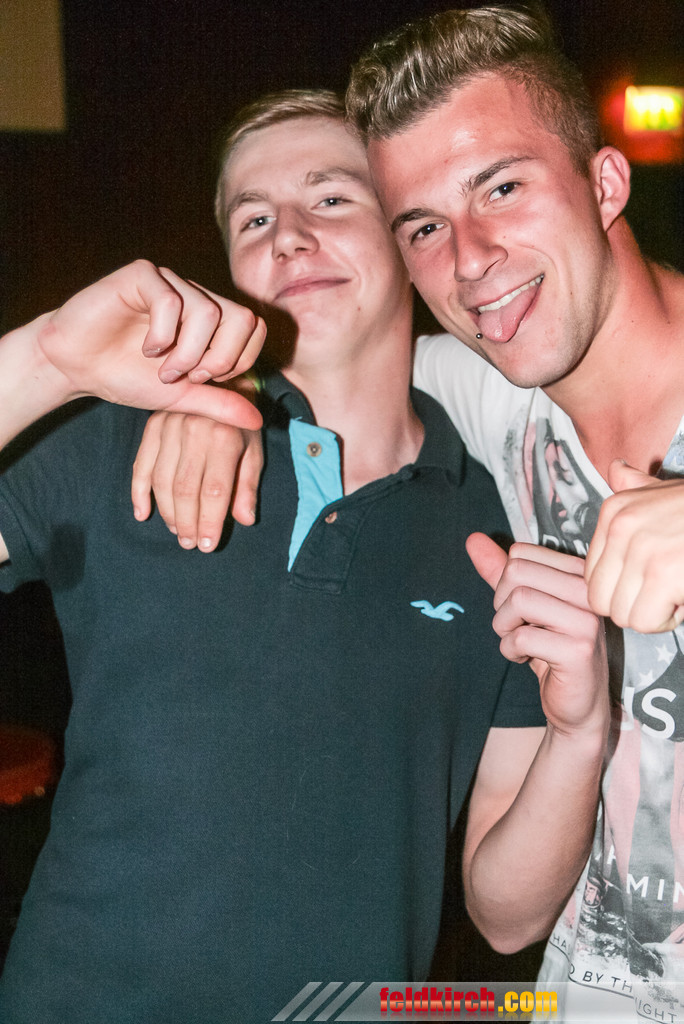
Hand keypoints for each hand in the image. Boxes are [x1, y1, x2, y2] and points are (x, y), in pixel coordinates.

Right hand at [36, 261, 264, 426]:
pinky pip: (171, 301)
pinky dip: (162, 336)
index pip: (253, 328)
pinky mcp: (142, 275)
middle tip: (188, 376)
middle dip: (220, 358)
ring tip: (162, 368)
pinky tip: (146, 349)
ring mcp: (170, 282)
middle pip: (242, 317)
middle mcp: (195, 295)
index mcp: (211, 319)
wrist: (76, 367)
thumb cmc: (126, 376)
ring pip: (208, 313)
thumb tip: (258, 420)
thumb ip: (219, 404)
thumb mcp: (181, 397)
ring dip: (187, 353)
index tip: (204, 379)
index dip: (237, 360)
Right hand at [131, 411, 263, 545]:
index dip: (210, 522)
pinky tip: (143, 513)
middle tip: (189, 543)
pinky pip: (140, 465)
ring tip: (176, 531)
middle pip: (185, 489)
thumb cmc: (241, 424)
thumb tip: (245, 520)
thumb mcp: (253, 451)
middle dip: (186, 523)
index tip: (208, 545)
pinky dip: (139, 492)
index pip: (214, 490)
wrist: (222, 383)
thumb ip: (248, 486)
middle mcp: (194, 429)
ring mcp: (169, 426)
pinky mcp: (152, 425)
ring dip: (167, 512)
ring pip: (162, 480)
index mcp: (224, 437)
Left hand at [467, 533, 608, 739]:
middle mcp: (588, 590)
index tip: (521, 607)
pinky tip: (528, 659)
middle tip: (516, 626)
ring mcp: (587, 619)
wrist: (577, 702)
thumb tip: (473, 539)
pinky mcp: (579, 650)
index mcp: (579, 573)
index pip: (520, 553)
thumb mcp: (523, 606)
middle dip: (501, 604)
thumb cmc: (551, 648)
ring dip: (504, 627)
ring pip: (519, 600)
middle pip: (517, 572)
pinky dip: (510, 650)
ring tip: (521, 642)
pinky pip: (521, 636)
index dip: (506, 582)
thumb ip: (500, 571)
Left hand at [585, 460, 683, 632]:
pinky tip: (682, 599)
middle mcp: (620, 528)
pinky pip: (645, 621)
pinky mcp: (662, 575)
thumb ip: (635, 485)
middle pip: (600, 599)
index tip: (649, 579)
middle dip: (631, 605)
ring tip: (675, 591)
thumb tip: (616, 469)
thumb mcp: (662, 489)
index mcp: (615, 511)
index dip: (620, 587)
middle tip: (661, 593)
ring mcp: (640, 551)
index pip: (592, 575)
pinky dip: (667, 620)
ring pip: (622, 615)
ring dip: (652, 614)